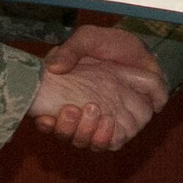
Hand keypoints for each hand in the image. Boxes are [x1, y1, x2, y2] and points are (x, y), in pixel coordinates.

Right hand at [32, 25, 168, 149]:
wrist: (138, 47)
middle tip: (72, 109)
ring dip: (87, 134)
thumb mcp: (87, 39)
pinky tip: (108, 121)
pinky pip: (117, 141)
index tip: (43, 116)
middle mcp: (86, 115)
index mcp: (69, 98)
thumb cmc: (108, 43)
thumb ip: (71, 50)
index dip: (45, 124)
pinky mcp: (127, 123)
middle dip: (68, 129)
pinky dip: (111, 136)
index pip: (50, 122)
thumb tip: (53, 67)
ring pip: (91, 143)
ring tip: (93, 110)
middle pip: (71, 137)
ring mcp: (107, 120)